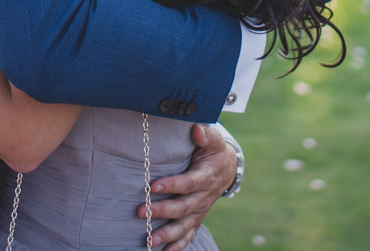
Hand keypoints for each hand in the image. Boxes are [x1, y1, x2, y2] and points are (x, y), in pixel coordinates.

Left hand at [141, 123, 233, 249]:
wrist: (227, 168)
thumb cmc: (214, 151)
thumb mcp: (214, 140)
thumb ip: (206, 134)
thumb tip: (196, 129)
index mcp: (206, 176)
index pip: (188, 183)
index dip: (172, 185)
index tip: (152, 186)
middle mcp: (203, 196)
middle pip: (183, 207)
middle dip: (162, 211)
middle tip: (142, 212)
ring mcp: (200, 210)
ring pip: (184, 225)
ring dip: (167, 234)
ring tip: (149, 240)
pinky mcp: (197, 218)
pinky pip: (189, 234)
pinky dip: (178, 245)